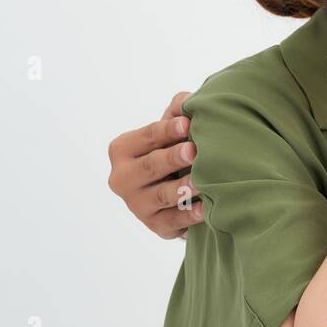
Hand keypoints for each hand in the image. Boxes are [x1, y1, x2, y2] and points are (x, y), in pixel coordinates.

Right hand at [107, 91, 204, 238]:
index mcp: (122, 150)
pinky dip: (189, 215)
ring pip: (162, 195)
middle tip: (193, 151)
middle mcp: (122, 179)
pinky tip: (204, 209)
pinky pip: (174, 220)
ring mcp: (137, 205)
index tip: (188, 124)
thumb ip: (177, 112)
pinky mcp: (155, 225)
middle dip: (172, 158)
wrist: (176, 188)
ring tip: (201, 180)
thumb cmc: (172, 149)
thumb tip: (187, 100)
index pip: (146, 137)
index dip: (167, 130)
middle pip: (151, 166)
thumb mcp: (171, 129)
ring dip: (183, 187)